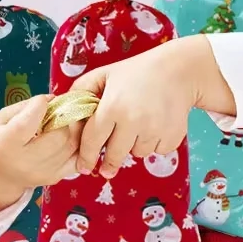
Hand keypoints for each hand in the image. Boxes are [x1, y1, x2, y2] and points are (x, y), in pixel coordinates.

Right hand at [0, 95, 81, 218]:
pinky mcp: (55, 178)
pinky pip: (76, 160)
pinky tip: (71, 138)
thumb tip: (52, 99)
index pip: (29, 122)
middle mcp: (27, 161)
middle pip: (58, 137)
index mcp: (7, 143)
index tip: (43, 100)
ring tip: (67, 121)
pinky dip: (78, 146)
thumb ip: (25, 107)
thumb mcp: (1, 119)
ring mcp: (44, 173)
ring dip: (73, 131)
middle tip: (59, 112)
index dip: (40, 106)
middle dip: (63, 119)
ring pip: (71, 147)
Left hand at [72, 36, 229, 177]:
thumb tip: (66, 110)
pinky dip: (151, 143)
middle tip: (104, 169)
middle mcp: (133, 122)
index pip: (93, 139)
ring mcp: (154, 131)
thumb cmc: (134, 72)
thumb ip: (81, 90)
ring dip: (132, 146)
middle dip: (108, 161)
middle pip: (114, 153)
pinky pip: (155, 151)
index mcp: (112, 106)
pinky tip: (153, 124)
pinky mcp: (172, 138)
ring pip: (136, 153)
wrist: (176, 72)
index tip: (82, 168)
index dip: (86, 156)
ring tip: (136, 124)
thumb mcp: (103, 74)